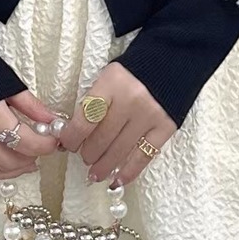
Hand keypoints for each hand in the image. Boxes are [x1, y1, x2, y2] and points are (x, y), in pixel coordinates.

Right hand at [0, 90, 59, 200]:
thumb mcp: (8, 82)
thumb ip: (31, 105)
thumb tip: (52, 121)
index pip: (25, 141)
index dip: (44, 145)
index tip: (53, 142)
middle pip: (6, 160)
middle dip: (28, 159)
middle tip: (39, 152)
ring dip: (7, 173)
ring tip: (22, 165)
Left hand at [57, 62, 177, 187]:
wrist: (172, 59)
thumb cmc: (133, 71)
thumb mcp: (109, 77)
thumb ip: (94, 101)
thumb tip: (76, 132)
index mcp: (112, 83)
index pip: (85, 118)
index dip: (72, 137)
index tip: (66, 144)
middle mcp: (130, 101)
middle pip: (101, 138)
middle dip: (88, 153)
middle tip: (84, 157)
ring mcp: (149, 116)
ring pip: (119, 151)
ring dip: (103, 167)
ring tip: (94, 175)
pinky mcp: (165, 128)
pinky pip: (144, 156)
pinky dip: (129, 172)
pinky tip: (117, 180)